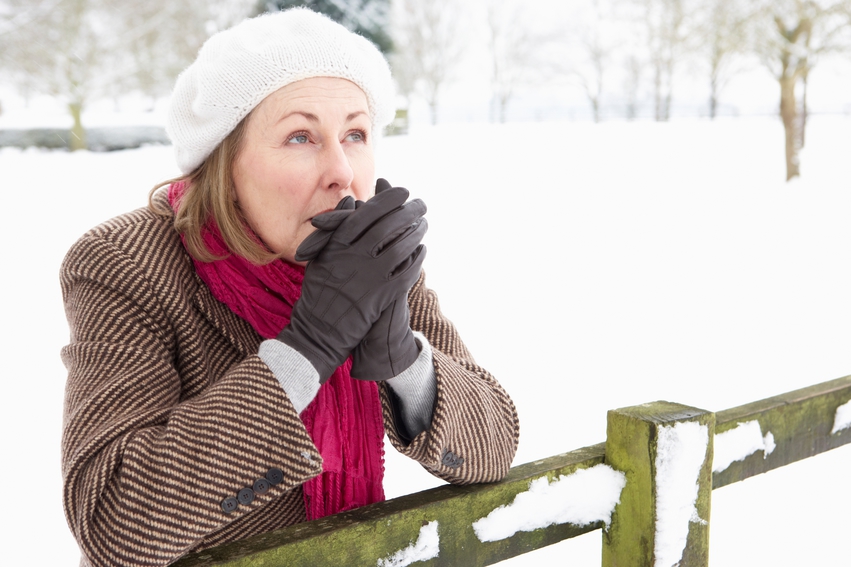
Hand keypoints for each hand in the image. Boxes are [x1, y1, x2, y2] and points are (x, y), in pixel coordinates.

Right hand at [278, 183, 426, 381]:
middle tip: (421, 204)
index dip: (389, 199)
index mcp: (337, 244)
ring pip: (401, 247)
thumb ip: (336, 228)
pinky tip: (422, 251)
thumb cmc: (318, 293)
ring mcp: (370, 276)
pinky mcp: (382, 295)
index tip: (403, 191)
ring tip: (424, 225)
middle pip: (388, 225)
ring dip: (416, 233)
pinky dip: (416, 259)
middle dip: (409, 211)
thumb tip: (352, 201)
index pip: (368, 212)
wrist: (319, 331)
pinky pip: (406, 272)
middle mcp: (354, 256)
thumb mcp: (319, 256)